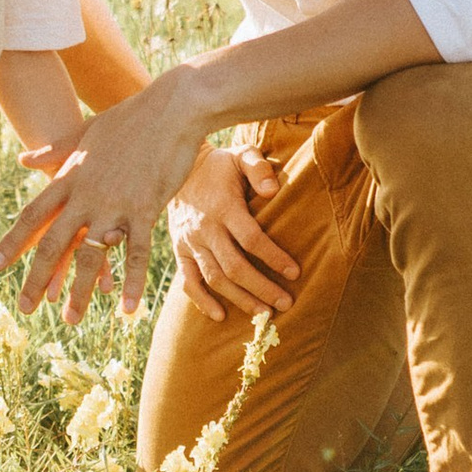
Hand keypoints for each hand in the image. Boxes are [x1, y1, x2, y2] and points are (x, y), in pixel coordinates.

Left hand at [0, 72, 210, 321]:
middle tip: (24, 307)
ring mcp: (115, 205)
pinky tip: (128, 308)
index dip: (14, 242)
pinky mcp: (145, 209)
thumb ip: (53, 150)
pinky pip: (136, 253)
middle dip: (37, 278)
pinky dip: (131, 281)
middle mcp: (86, 196)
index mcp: (69, 178)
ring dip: (80, 290)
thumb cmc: (128, 119)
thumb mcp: (84, 132)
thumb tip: (23, 158)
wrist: (170, 109)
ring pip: (92, 255)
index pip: (34, 216)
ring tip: (70, 319)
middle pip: (55, 243)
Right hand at [164, 144, 298, 323]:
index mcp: (223, 207)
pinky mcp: (179, 251)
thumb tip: (273, 190)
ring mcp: (190, 242)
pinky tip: (220, 316)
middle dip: (262, 288)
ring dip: (240, 299)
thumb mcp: (240, 156)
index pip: (251, 238)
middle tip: (286, 304)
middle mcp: (205, 228)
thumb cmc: (220, 166)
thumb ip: (258, 168)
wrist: (176, 169)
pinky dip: (202, 302)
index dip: (274, 257)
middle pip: (234, 266)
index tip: (295, 272)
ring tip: (264, 314)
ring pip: (214, 278)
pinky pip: (188, 282)